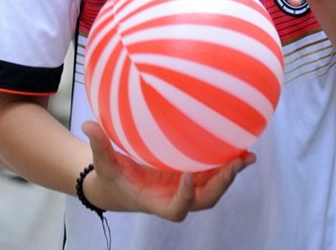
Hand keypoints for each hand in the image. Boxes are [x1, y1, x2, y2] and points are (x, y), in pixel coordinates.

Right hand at [82, 121, 254, 220]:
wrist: (117, 187)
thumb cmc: (110, 177)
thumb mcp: (102, 164)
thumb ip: (98, 146)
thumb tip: (88, 125)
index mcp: (155, 201)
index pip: (175, 209)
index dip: (184, 197)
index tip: (186, 175)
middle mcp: (174, 197)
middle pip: (203, 201)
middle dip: (221, 185)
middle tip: (235, 164)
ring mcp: (184, 188)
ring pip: (212, 189)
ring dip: (230, 174)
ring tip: (247, 156)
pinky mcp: (189, 176)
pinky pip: (211, 173)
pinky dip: (227, 163)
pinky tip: (242, 147)